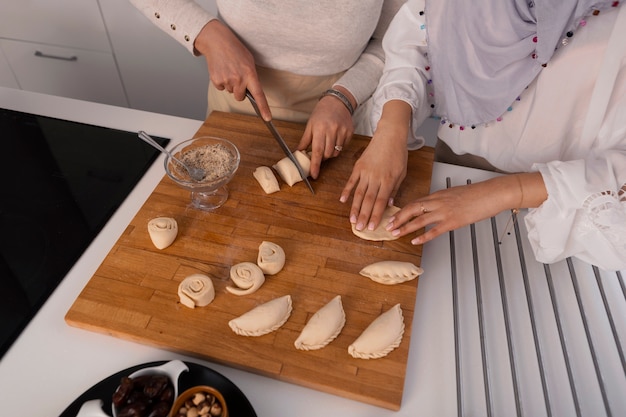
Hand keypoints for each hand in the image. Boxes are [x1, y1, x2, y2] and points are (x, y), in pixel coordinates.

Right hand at [194, 20, 270, 120]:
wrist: (217, 41)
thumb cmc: (234, 49)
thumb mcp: (249, 61)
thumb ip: (251, 76)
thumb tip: (251, 90)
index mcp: (250, 74)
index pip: (259, 95)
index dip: (264, 108)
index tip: (267, 118)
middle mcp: (239, 79)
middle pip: (240, 97)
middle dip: (239, 90)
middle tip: (236, 75)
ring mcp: (227, 81)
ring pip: (230, 91)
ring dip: (230, 83)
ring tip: (228, 69)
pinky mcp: (216, 81)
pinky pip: (221, 88)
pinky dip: (221, 81)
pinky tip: (221, 70)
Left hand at [297, 86, 354, 178]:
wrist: (337, 102)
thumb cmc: (321, 113)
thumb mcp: (310, 124)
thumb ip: (305, 140)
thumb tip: (298, 153)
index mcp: (320, 128)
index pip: (317, 150)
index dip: (315, 164)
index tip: (313, 174)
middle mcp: (332, 130)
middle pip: (327, 154)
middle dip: (323, 157)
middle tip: (320, 151)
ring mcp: (342, 131)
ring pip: (336, 152)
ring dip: (330, 153)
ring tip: (328, 143)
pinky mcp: (350, 132)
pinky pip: (343, 147)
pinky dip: (338, 147)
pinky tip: (336, 138)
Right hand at [340, 100, 410, 230]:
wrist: (390, 135)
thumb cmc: (398, 154)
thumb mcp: (402, 173)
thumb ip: (394, 189)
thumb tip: (389, 205)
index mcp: (388, 180)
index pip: (380, 201)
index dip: (376, 215)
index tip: (372, 227)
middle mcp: (376, 178)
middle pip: (368, 200)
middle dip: (364, 216)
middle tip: (359, 228)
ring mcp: (366, 172)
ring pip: (358, 193)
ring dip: (354, 208)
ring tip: (352, 220)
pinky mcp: (358, 166)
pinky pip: (351, 181)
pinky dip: (346, 191)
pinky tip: (343, 201)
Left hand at [386, 173, 546, 244]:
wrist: (491, 193)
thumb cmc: (476, 194)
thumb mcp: (454, 194)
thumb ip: (442, 201)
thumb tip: (433, 209)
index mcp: (438, 195)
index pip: (415, 203)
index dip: (402, 211)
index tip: (392, 217)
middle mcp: (438, 202)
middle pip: (412, 209)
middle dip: (398, 219)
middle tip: (388, 226)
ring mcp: (445, 211)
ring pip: (419, 220)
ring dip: (405, 227)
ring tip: (395, 234)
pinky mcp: (453, 221)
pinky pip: (434, 230)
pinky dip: (423, 236)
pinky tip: (415, 241)